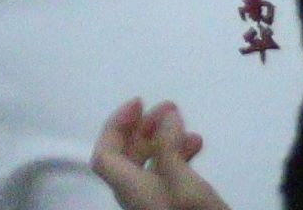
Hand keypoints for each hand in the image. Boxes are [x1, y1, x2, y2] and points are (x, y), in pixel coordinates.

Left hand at [94, 101, 229, 209]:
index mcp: (128, 189)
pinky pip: (167, 178)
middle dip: (146, 129)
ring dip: (166, 142)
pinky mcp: (173, 209)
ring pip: (151, 166)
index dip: (116, 125)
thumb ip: (168, 146)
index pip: (105, 153)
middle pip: (128, 157)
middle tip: (170, 109)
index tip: (139, 104)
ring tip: (188, 128)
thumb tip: (166, 116)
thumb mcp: (182, 180)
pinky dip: (179, 159)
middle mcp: (135, 198)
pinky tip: (197, 148)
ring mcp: (154, 205)